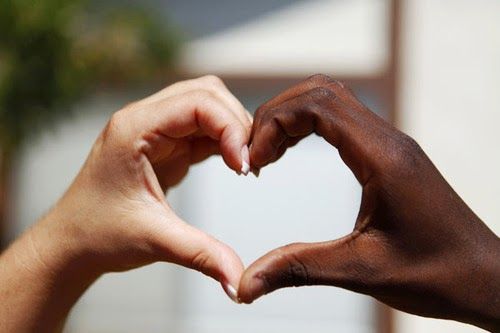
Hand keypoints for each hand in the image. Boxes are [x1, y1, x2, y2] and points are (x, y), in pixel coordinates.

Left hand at [37, 75, 250, 297]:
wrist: (72, 242)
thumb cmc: (98, 234)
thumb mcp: (154, 240)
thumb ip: (201, 254)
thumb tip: (239, 279)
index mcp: (134, 128)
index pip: (198, 102)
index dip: (230, 128)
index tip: (244, 166)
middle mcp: (144, 119)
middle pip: (207, 94)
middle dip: (235, 124)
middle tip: (249, 163)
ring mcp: (155, 130)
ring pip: (208, 106)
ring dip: (232, 130)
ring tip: (243, 165)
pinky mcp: (165, 144)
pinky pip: (203, 128)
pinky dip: (224, 141)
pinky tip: (233, 165)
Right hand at [238, 74, 499, 330]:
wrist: (485, 278)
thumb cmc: (437, 273)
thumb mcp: (361, 270)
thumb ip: (299, 269)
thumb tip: (247, 283)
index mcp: (383, 158)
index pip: (317, 107)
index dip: (274, 123)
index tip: (253, 160)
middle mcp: (388, 141)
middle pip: (320, 93)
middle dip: (277, 114)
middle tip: (253, 153)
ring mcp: (391, 145)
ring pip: (331, 101)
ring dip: (292, 117)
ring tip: (268, 153)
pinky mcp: (390, 155)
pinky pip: (343, 121)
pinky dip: (310, 128)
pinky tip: (294, 153)